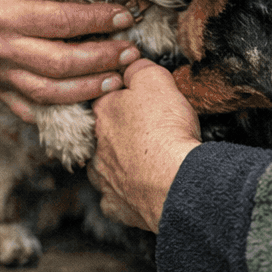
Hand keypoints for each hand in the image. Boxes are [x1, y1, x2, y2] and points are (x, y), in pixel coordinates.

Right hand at [0, 0, 138, 121]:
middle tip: (130, 53)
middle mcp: (1, 50)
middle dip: (100, 59)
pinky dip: (62, 110)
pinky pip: (32, 110)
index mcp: (4, 16)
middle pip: (59, 63)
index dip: (95, 20)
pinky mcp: (0, 91)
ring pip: (49, 93)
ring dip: (87, 89)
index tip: (124, 16)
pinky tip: (89, 102)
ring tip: (116, 80)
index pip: (59, 21)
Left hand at [89, 58, 201, 232]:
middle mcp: (95, 147)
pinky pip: (118, 199)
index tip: (143, 103)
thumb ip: (138, 69)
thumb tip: (129, 64)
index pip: (105, 99)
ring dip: (122, 164)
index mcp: (101, 114)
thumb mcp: (155, 80)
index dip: (124, 98)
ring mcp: (104, 179)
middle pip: (104, 134)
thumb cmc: (165, 130)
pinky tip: (144, 189)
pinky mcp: (117, 207)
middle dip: (122, 133)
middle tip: (149, 133)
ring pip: (106, 167)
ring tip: (147, 161)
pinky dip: (129, 194)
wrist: (176, 181)